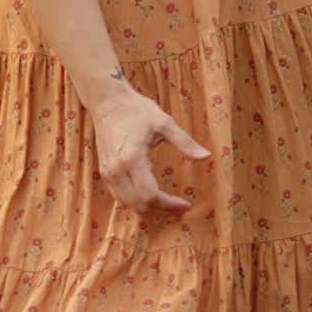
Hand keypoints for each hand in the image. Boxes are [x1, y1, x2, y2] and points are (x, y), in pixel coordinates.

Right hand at [91, 86, 209, 212]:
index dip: (170, 205)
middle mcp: (117, 170)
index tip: (186, 203)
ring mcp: (108, 173)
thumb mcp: (164, 123)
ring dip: (149, 209)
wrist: (107, 102)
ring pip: (128, 205)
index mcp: (133, 159)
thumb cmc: (136, 109)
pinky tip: (150, 196)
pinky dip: (135, 202)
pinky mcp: (104, 172)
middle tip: (180, 207)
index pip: (151, 196)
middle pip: (140, 205)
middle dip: (162, 210)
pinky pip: (119, 197)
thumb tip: (207, 157)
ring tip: (168, 204)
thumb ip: (185, 142)